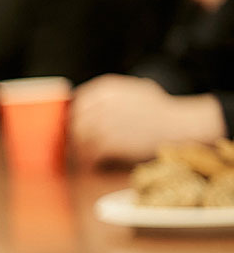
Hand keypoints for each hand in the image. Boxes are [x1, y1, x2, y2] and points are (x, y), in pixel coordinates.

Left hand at [70, 74, 225, 165]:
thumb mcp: (135, 90)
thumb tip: (85, 102)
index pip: (75, 102)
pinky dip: (89, 160)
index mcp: (104, 88)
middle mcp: (100, 103)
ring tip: (84, 157)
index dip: (75, 117)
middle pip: (72, 121)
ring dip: (79, 149)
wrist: (180, 126)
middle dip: (74, 134)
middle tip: (77, 146)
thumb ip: (109, 95)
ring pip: (77, 138)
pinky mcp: (107, 143)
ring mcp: (102, 123)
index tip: (76, 128)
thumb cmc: (161, 110)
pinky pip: (88, 153)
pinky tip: (95, 164)